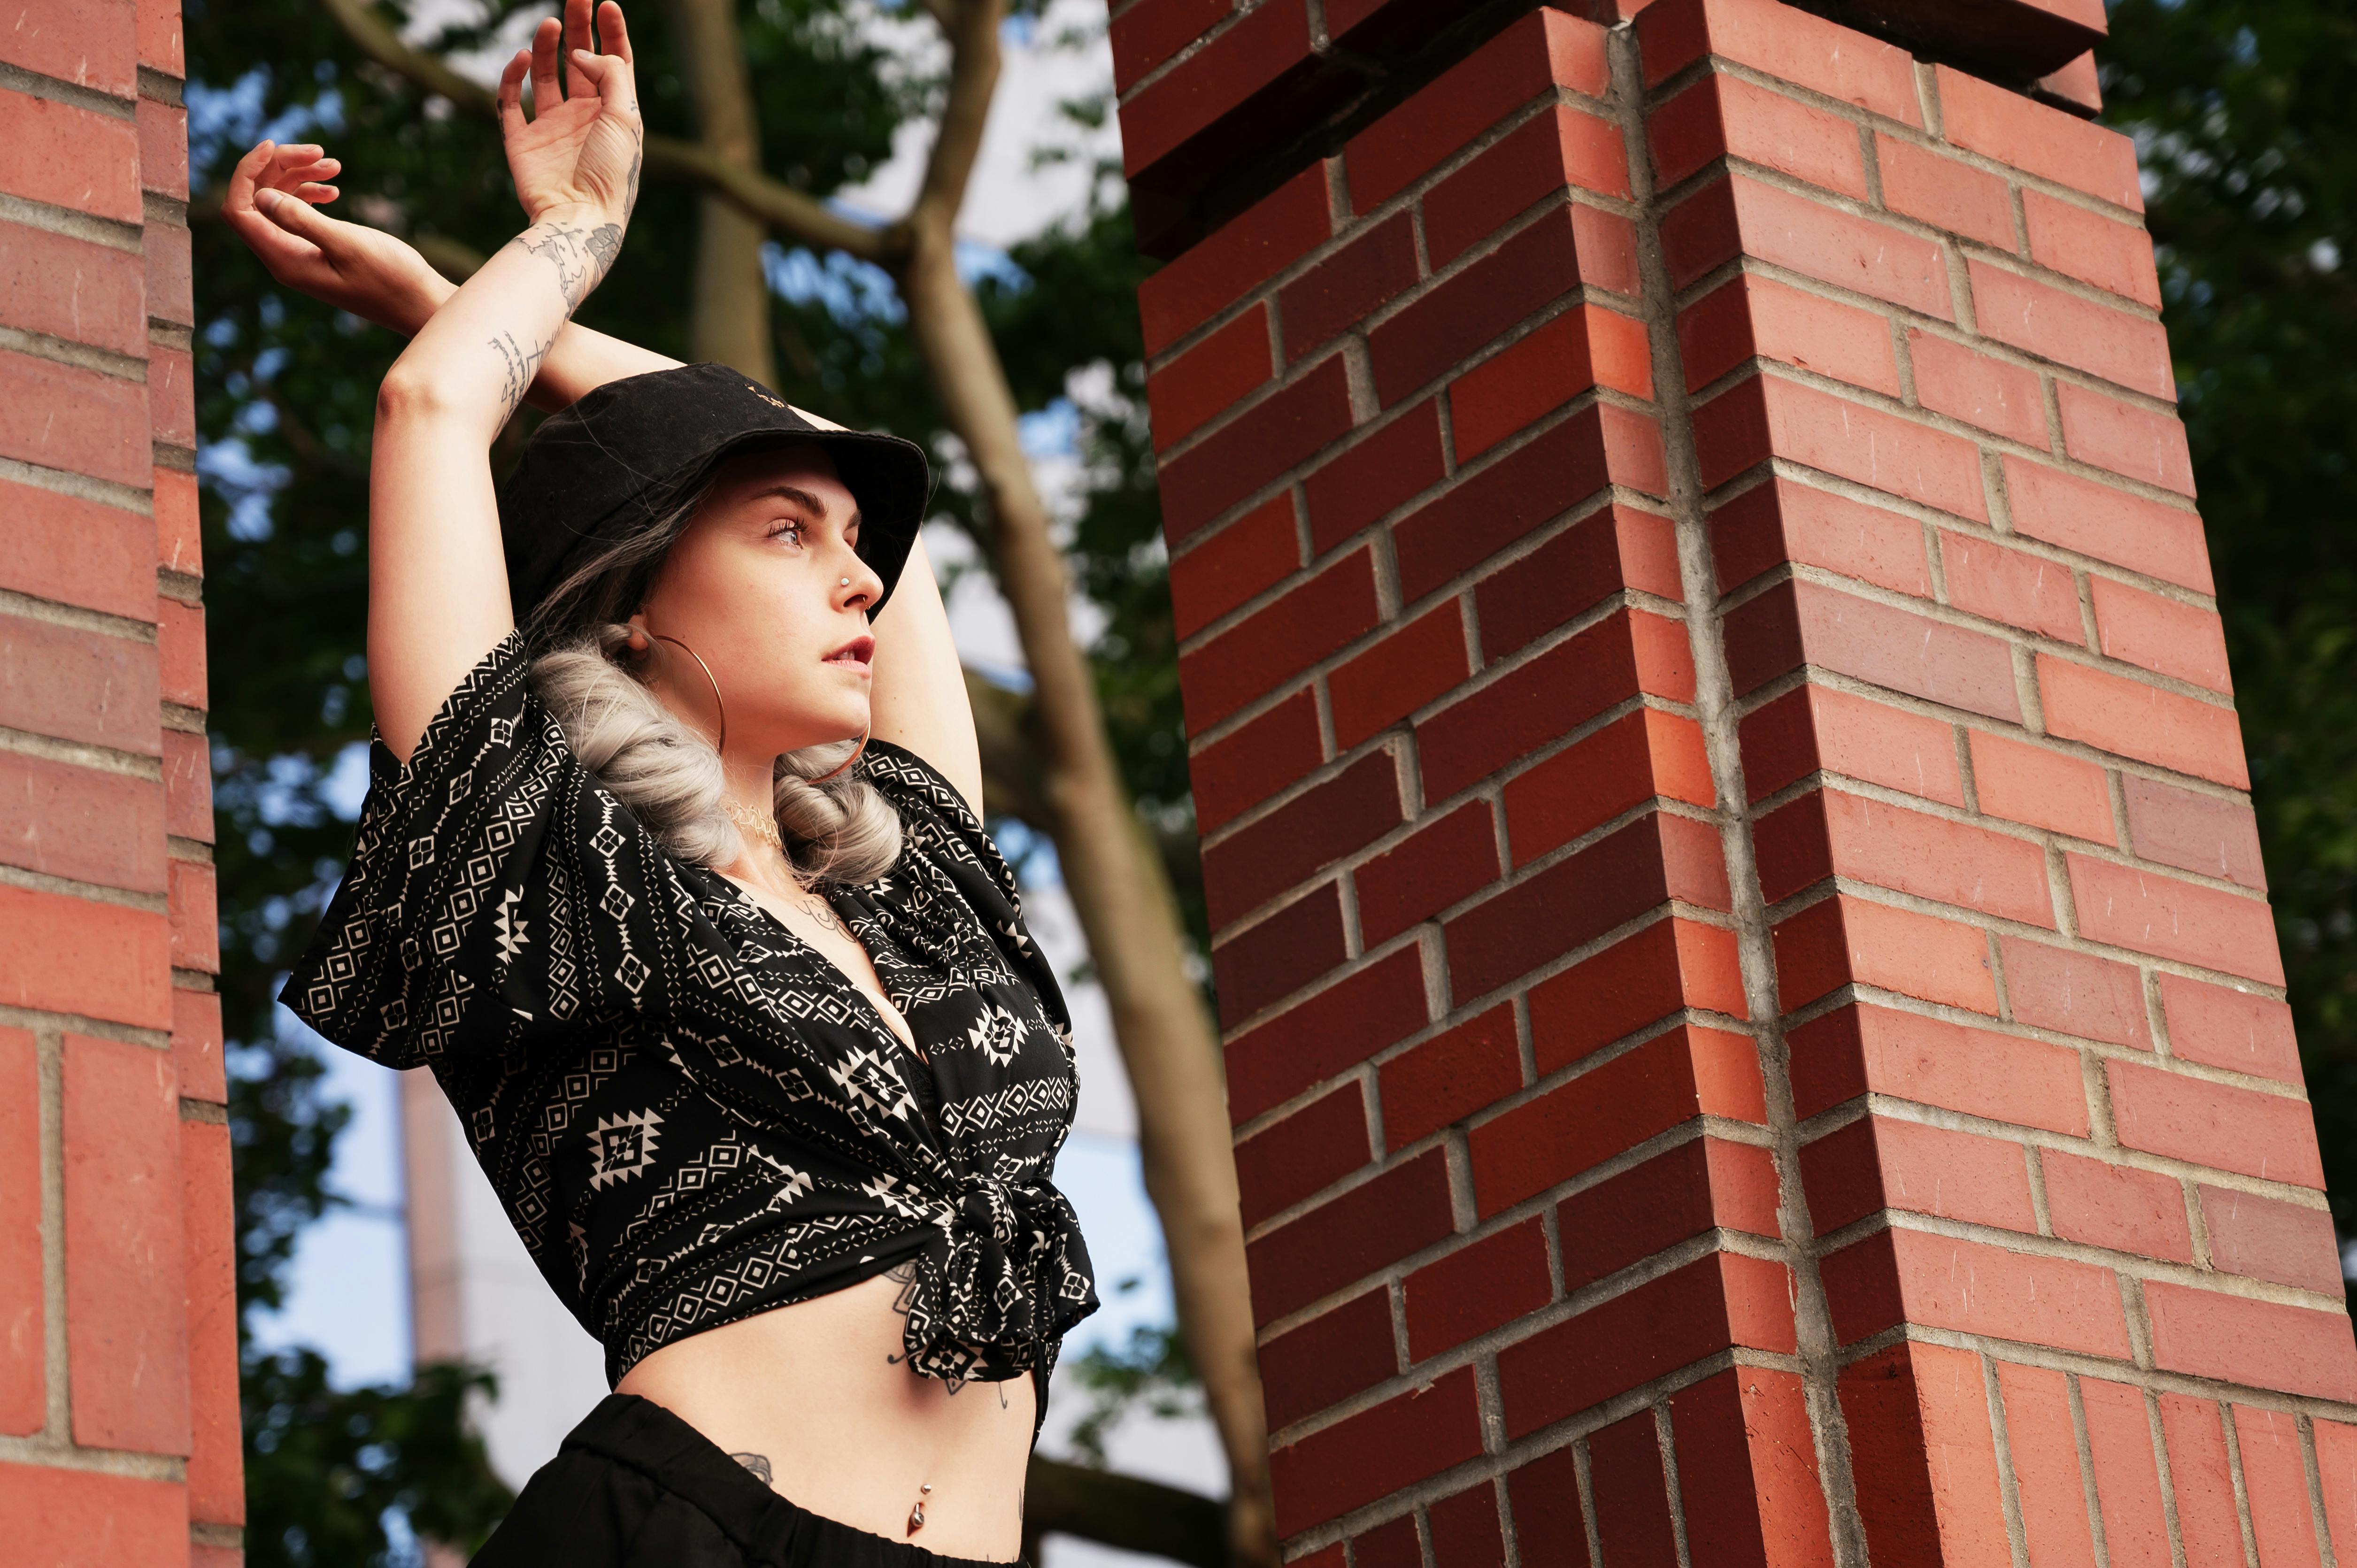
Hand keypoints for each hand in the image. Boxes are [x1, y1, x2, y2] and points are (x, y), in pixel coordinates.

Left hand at [223, 140, 451, 335]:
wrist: (419, 302)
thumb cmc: (391, 279)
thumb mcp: (348, 245)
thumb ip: (303, 221)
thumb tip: (261, 196)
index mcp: (284, 260)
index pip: (240, 210)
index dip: (247, 173)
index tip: (274, 146)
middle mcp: (284, 256)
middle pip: (258, 199)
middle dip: (281, 167)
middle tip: (319, 152)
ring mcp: (299, 252)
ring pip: (280, 201)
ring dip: (301, 175)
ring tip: (334, 165)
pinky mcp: (317, 248)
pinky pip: (299, 212)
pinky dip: (311, 192)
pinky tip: (334, 188)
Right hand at [499, 0, 642, 229]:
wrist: (579, 218)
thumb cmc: (611, 173)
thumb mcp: (625, 118)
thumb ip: (610, 75)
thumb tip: (581, 51)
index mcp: (614, 115)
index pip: (615, 64)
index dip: (611, 33)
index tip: (606, 3)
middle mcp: (584, 118)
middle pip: (579, 62)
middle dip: (577, 28)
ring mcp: (552, 129)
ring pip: (545, 76)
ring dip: (547, 47)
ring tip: (550, 23)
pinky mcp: (522, 142)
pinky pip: (510, 102)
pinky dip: (512, 77)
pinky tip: (522, 58)